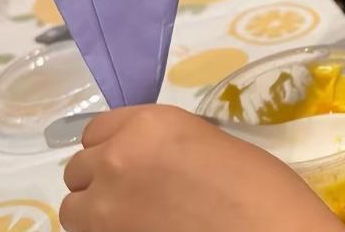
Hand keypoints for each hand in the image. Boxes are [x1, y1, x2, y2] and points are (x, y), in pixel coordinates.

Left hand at [60, 105, 344, 231]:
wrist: (271, 231)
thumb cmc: (261, 188)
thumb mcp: (212, 145)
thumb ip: (167, 146)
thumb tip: (148, 162)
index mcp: (151, 124)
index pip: (97, 130)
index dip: (112, 146)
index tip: (129, 161)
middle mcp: (118, 157)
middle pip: (79, 168)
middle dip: (101, 180)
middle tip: (135, 195)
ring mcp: (106, 206)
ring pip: (73, 208)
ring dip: (95, 212)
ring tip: (132, 219)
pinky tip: (137, 230)